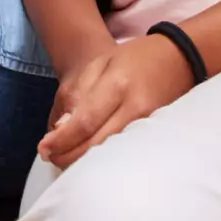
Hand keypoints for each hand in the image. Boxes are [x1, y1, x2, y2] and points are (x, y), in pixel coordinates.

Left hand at [38, 35, 194, 169]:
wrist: (178, 60)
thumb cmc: (134, 59)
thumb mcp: (100, 64)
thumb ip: (78, 94)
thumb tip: (60, 130)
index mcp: (117, 86)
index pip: (84, 122)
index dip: (61, 140)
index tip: (43, 148)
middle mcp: (134, 109)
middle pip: (95, 145)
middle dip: (67, 155)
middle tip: (49, 156)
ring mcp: (148, 126)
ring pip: (109, 156)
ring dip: (83, 162)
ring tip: (64, 158)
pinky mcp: (155, 137)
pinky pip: (124, 156)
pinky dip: (103, 162)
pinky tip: (89, 160)